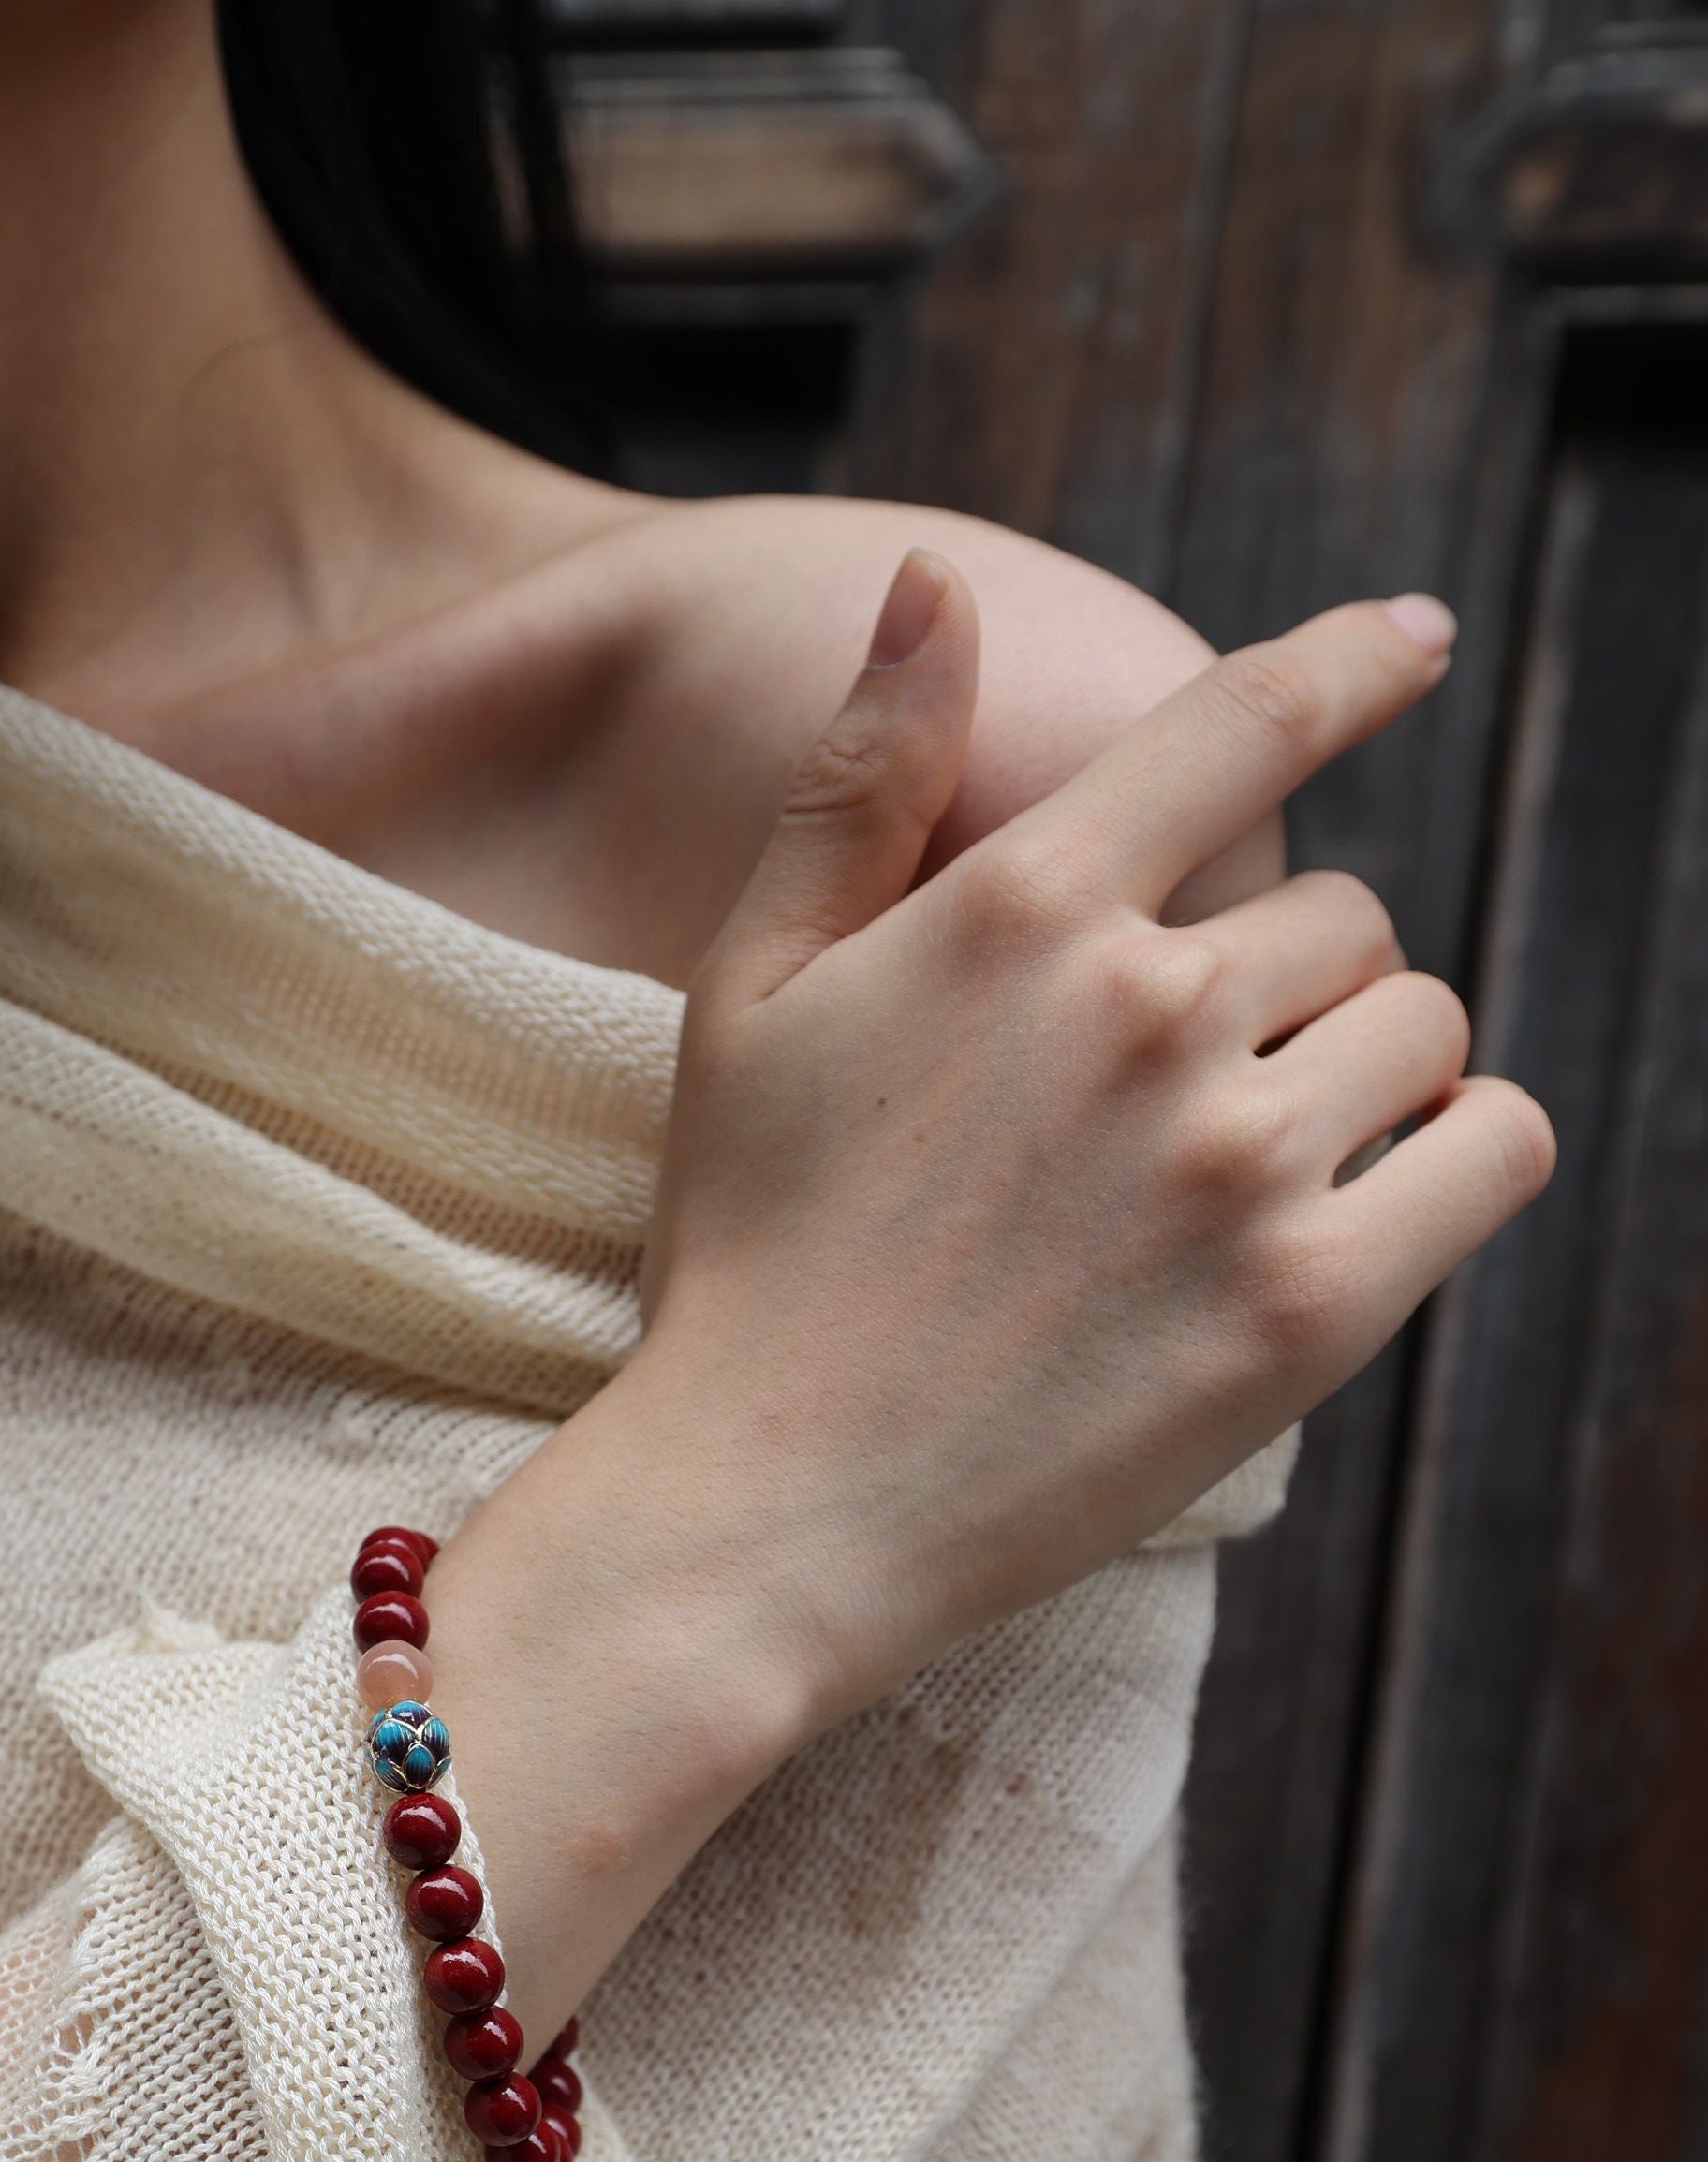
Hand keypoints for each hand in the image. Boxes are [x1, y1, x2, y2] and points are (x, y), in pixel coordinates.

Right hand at [429, 561, 1551, 2051]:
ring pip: (1419, 1025)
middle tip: (1186, 1103)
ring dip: (1367, 1075)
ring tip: (1258, 1168)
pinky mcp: (1307, 1303)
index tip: (1418, 641)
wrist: (763, 1508)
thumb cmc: (747, 1255)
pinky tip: (1378, 1195)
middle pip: (1341, 916)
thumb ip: (860, 781)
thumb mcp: (751, 990)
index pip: (1245, 722)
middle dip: (1288, 986)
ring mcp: (1234, 1157)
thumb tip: (939, 577)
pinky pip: (1492, 1148)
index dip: (1353, 663)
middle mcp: (1144, 1005)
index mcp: (1021, 907)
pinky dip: (1463, 1153)